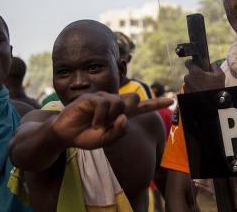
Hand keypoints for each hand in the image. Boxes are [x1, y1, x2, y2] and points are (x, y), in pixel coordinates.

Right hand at [51, 92, 173, 149]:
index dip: (156, 104)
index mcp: (120, 114)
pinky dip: (99, 117)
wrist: (65, 135)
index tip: (171, 100)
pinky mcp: (92, 97)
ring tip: (96, 125)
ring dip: (109, 118)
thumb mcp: (106, 140)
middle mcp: (114, 103)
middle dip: (126, 110)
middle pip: (134, 98)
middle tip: (109, 123)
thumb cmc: (86, 136)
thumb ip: (119, 132)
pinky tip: (92, 122)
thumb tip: (125, 117)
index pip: (142, 107)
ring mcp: (103, 98)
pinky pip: (104, 104)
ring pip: (119, 102)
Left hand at [183, 59, 224, 92]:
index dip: (191, 62)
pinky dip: (193, 89)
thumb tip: (212, 65)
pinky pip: (189, 89)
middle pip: (190, 74)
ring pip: (189, 82)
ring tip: (203, 87)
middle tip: (203, 79)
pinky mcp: (186, 93)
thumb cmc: (215, 88)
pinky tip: (200, 91)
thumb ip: (215, 67)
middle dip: (195, 76)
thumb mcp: (220, 75)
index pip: (188, 62)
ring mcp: (186, 87)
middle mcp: (188, 78)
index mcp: (195, 72)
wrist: (211, 103)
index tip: (194, 64)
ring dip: (194, 83)